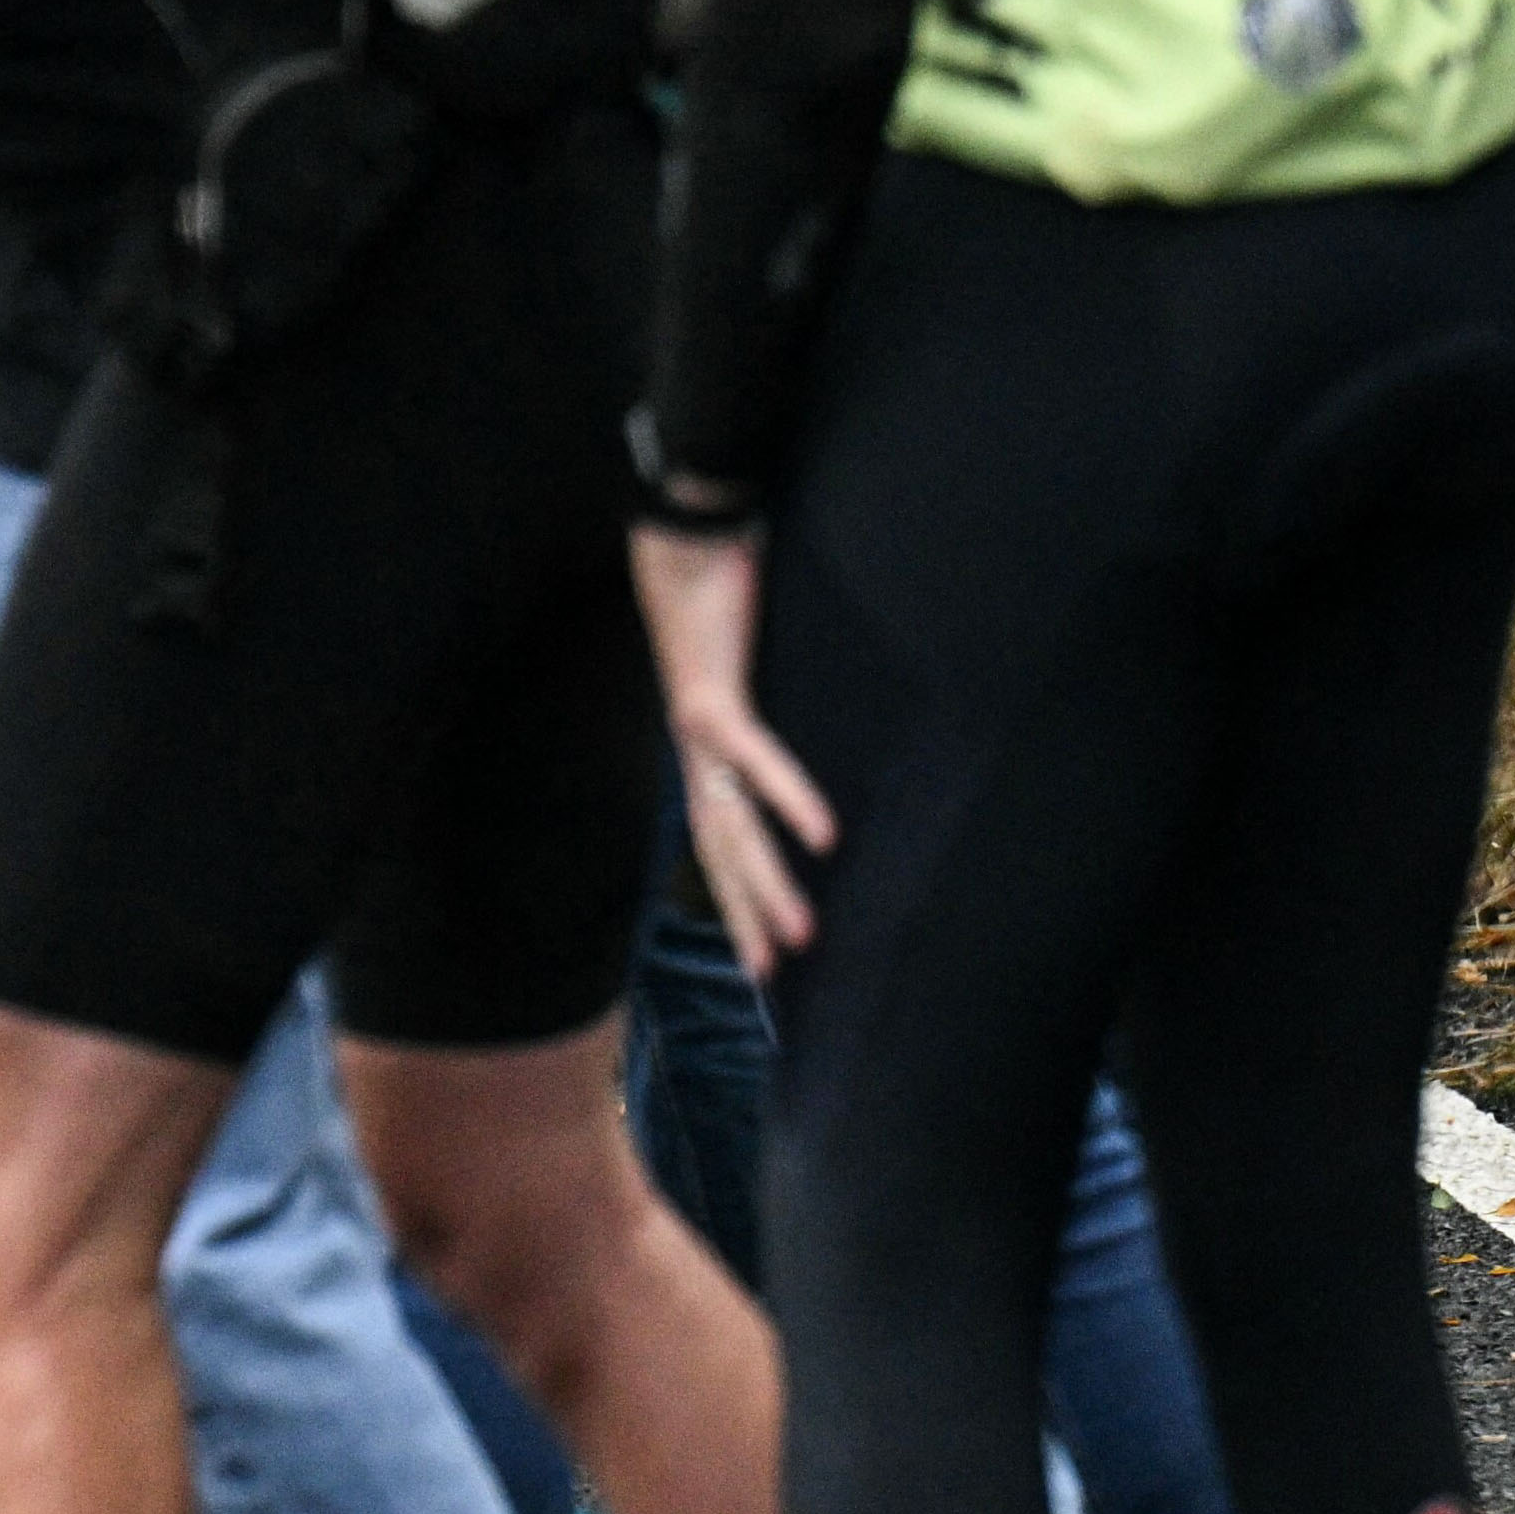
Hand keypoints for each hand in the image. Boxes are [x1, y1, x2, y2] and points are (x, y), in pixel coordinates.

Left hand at [628, 523, 835, 959]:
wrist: (684, 534)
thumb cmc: (727, 593)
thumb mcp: (766, 665)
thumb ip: (784, 702)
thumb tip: (830, 721)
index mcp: (707, 749)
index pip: (720, 837)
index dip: (737, 894)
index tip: (761, 950)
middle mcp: (697, 750)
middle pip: (719, 851)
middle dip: (745, 915)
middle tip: (772, 978)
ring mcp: (700, 729)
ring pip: (732, 825)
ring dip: (768, 883)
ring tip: (802, 938)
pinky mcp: (714, 697)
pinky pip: (756, 758)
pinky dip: (790, 794)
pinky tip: (825, 836)